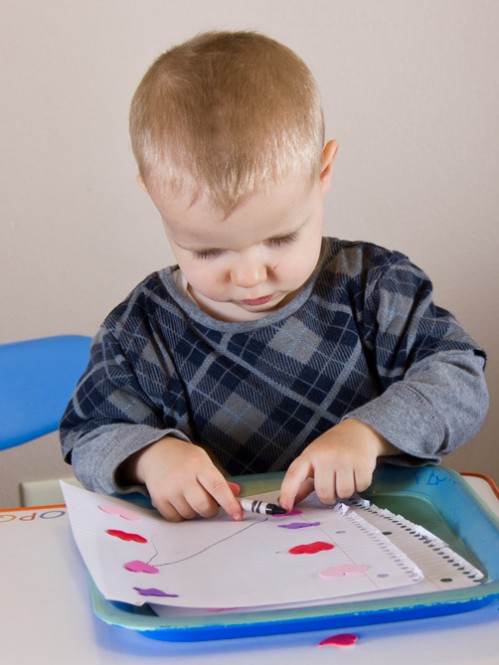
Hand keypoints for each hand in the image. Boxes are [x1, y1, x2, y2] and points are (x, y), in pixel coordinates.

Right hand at [121, 436, 242, 521]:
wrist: (156, 453)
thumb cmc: (184, 458)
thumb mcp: (204, 461)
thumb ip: (219, 479)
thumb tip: (236, 493)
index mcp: (198, 464)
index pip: (217, 487)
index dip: (230, 503)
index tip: (238, 514)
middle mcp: (182, 476)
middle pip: (204, 506)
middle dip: (211, 509)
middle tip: (209, 503)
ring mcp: (169, 489)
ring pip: (190, 514)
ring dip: (195, 511)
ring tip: (190, 496)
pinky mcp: (158, 499)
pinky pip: (176, 518)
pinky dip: (181, 515)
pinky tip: (179, 501)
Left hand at [279, 419, 397, 510]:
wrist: (357, 431)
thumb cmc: (332, 448)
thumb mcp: (314, 459)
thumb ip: (303, 483)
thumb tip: (289, 505)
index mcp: (309, 455)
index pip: (294, 474)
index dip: (287, 492)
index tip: (285, 507)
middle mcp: (326, 456)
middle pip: (324, 493)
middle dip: (329, 496)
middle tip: (332, 485)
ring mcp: (345, 458)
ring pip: (344, 493)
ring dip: (345, 491)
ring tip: (345, 476)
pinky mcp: (363, 462)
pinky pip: (360, 488)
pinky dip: (359, 485)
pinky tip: (356, 473)